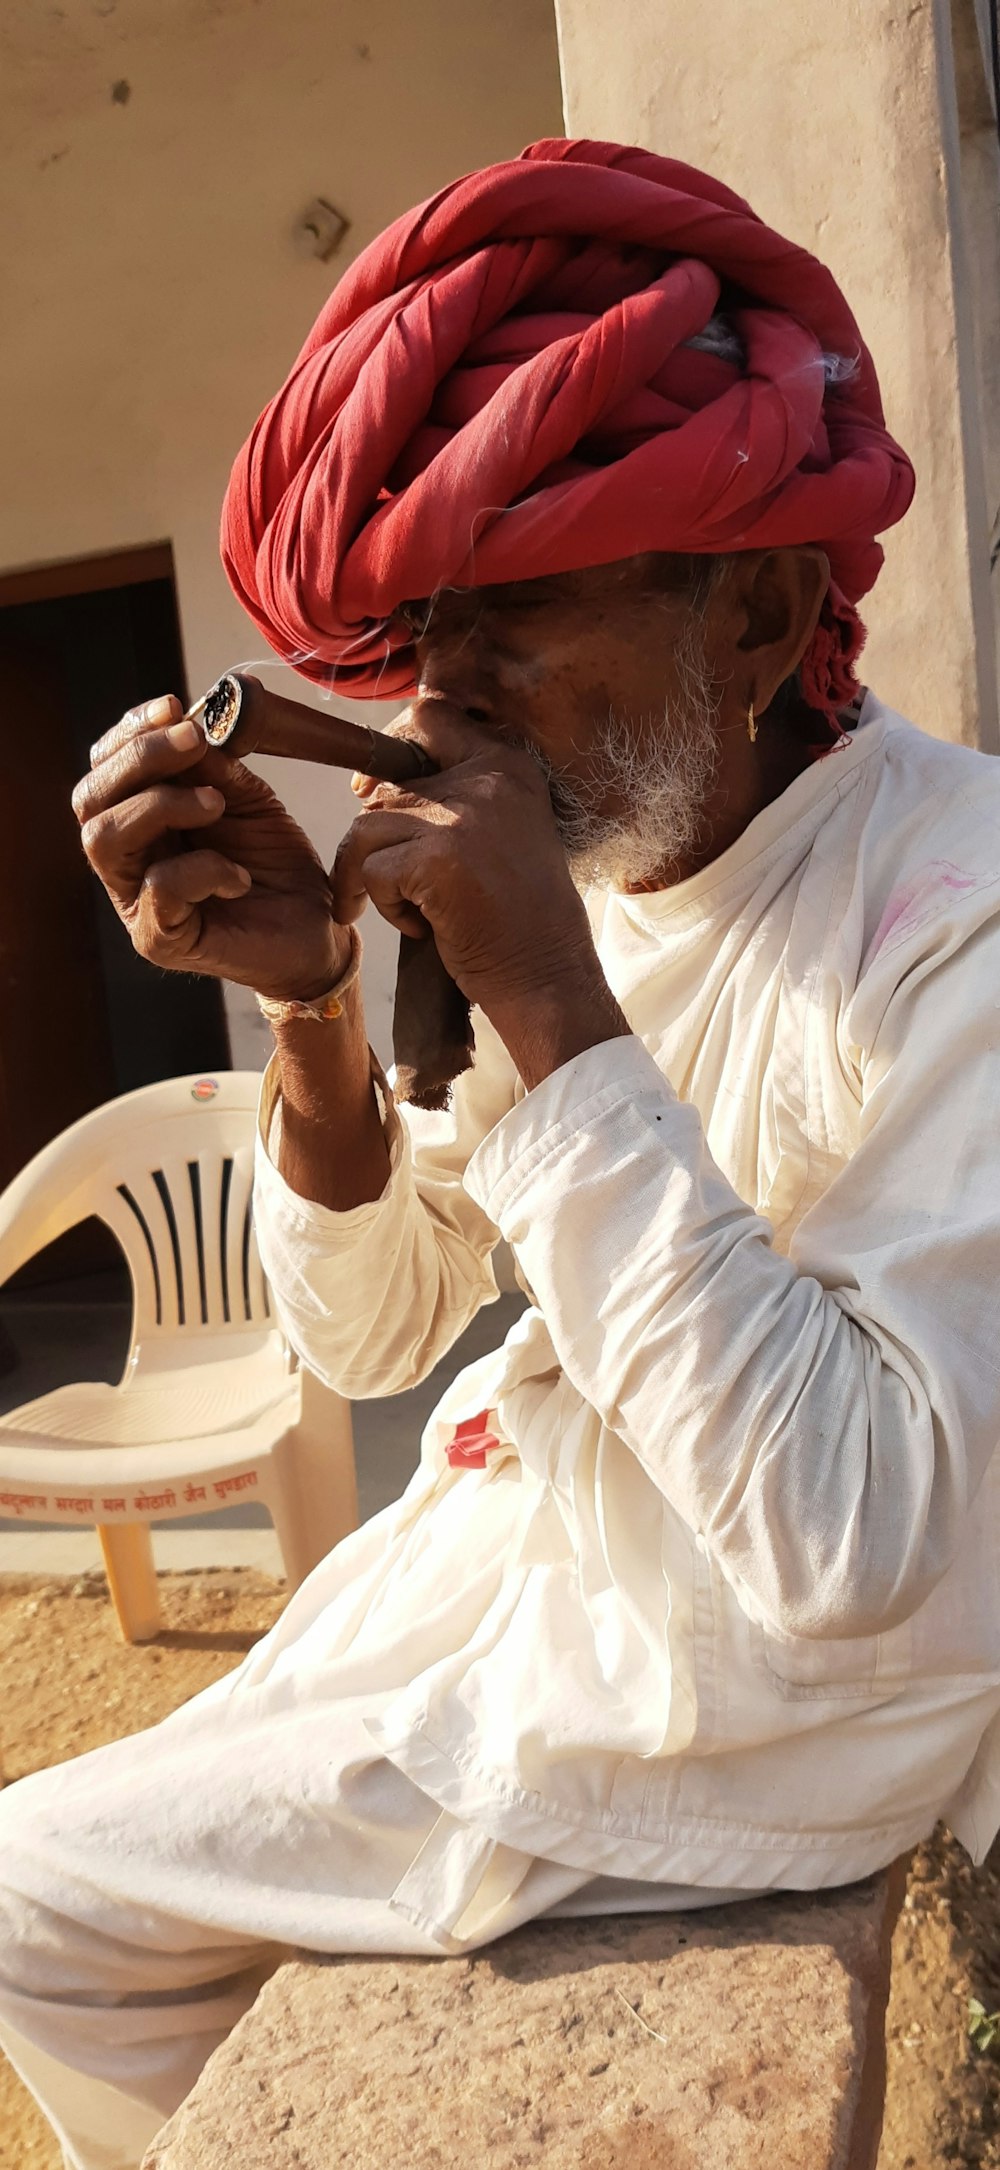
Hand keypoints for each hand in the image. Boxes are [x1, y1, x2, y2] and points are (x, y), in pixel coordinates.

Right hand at [73, 694, 351, 1001]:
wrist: (316, 931)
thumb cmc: (276, 867)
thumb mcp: (248, 802)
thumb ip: (213, 769)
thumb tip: (186, 728)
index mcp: (139, 822)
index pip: (103, 771)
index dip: (129, 734)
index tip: (174, 708)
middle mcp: (126, 861)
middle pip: (90, 801)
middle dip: (139, 759)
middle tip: (193, 741)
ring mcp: (136, 902)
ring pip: (106, 839)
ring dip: (162, 805)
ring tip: (216, 803)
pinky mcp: (160, 939)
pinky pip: (159, 887)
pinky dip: (203, 868)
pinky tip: (239, 874)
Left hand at [332, 698, 614, 1029]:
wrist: (548, 976)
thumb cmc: (520, 919)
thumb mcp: (502, 836)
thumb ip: (455, 800)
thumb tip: (367, 787)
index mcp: (509, 765)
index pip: (429, 716)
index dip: (390, 748)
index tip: (370, 791)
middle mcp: (488, 778)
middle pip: (385, 786)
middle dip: (375, 842)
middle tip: (390, 887)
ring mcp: (462, 815)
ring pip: (367, 827)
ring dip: (373, 877)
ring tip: (413, 912)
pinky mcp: (436, 856)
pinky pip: (371, 870)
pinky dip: (386, 907)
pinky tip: (426, 928)